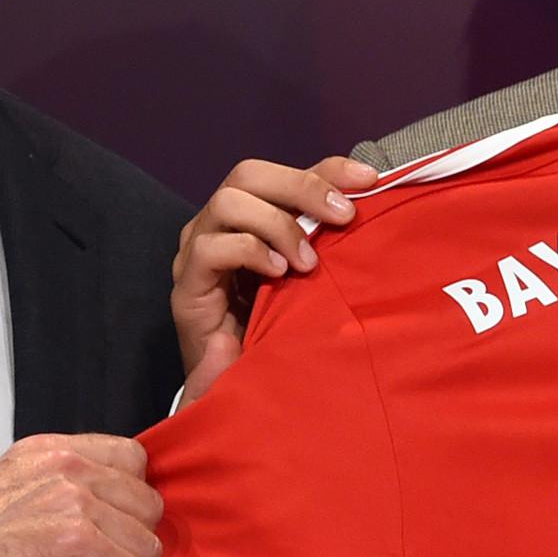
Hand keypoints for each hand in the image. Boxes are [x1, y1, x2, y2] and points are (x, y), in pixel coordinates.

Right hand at [0, 434, 166, 556]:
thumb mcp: (12, 488)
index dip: (133, 503)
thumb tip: (108, 509)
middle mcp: (69, 469)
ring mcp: (77, 506)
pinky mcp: (81, 547)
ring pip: (148, 546)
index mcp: (53, 451)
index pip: (130, 459)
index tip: (121, 534)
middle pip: (147, 505)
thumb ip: (60, 485)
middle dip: (135, 547)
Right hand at [173, 154, 380, 400]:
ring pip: (229, 202)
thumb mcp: (314, 276)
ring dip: (278, 225)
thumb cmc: (283, 328)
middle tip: (342, 217)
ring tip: (308, 262)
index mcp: (249, 215)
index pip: (282, 172)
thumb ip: (329, 237)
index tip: (370, 180)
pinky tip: (279, 274)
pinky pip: (211, 248)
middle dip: (302, 187)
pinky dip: (250, 252)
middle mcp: (217, 225)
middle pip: (248, 174)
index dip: (326, 169)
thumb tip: (371, 194)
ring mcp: (196, 251)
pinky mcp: (186, 286)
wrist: (244, 387)